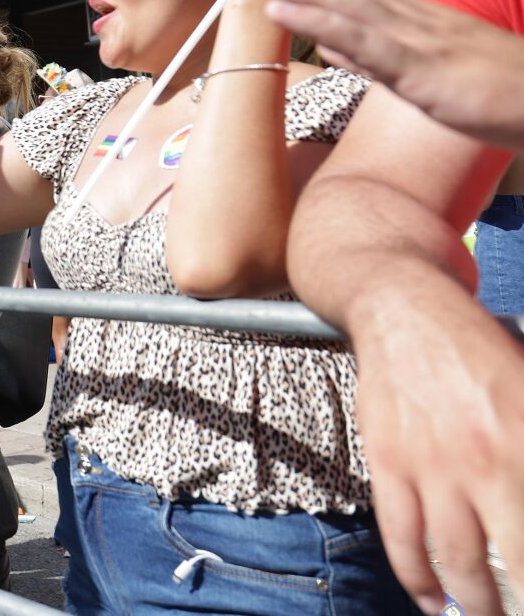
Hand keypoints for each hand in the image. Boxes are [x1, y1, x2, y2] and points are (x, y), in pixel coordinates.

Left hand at [205, 0, 523, 151]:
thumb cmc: (491, 89)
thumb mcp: (417, 72)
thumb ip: (371, 56)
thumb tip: (329, 46)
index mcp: (395, 15)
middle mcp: (397, 14)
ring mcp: (407, 36)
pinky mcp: (418, 68)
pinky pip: (363, 43)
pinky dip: (320, 24)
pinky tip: (280, 10)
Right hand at [347, 285, 523, 614]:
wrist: (406, 314)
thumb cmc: (481, 353)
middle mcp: (482, 464)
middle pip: (510, 563)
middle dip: (515, 601)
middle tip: (520, 614)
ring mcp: (430, 467)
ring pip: (455, 560)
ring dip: (474, 603)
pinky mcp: (389, 465)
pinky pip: (401, 537)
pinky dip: (416, 578)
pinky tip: (429, 600)